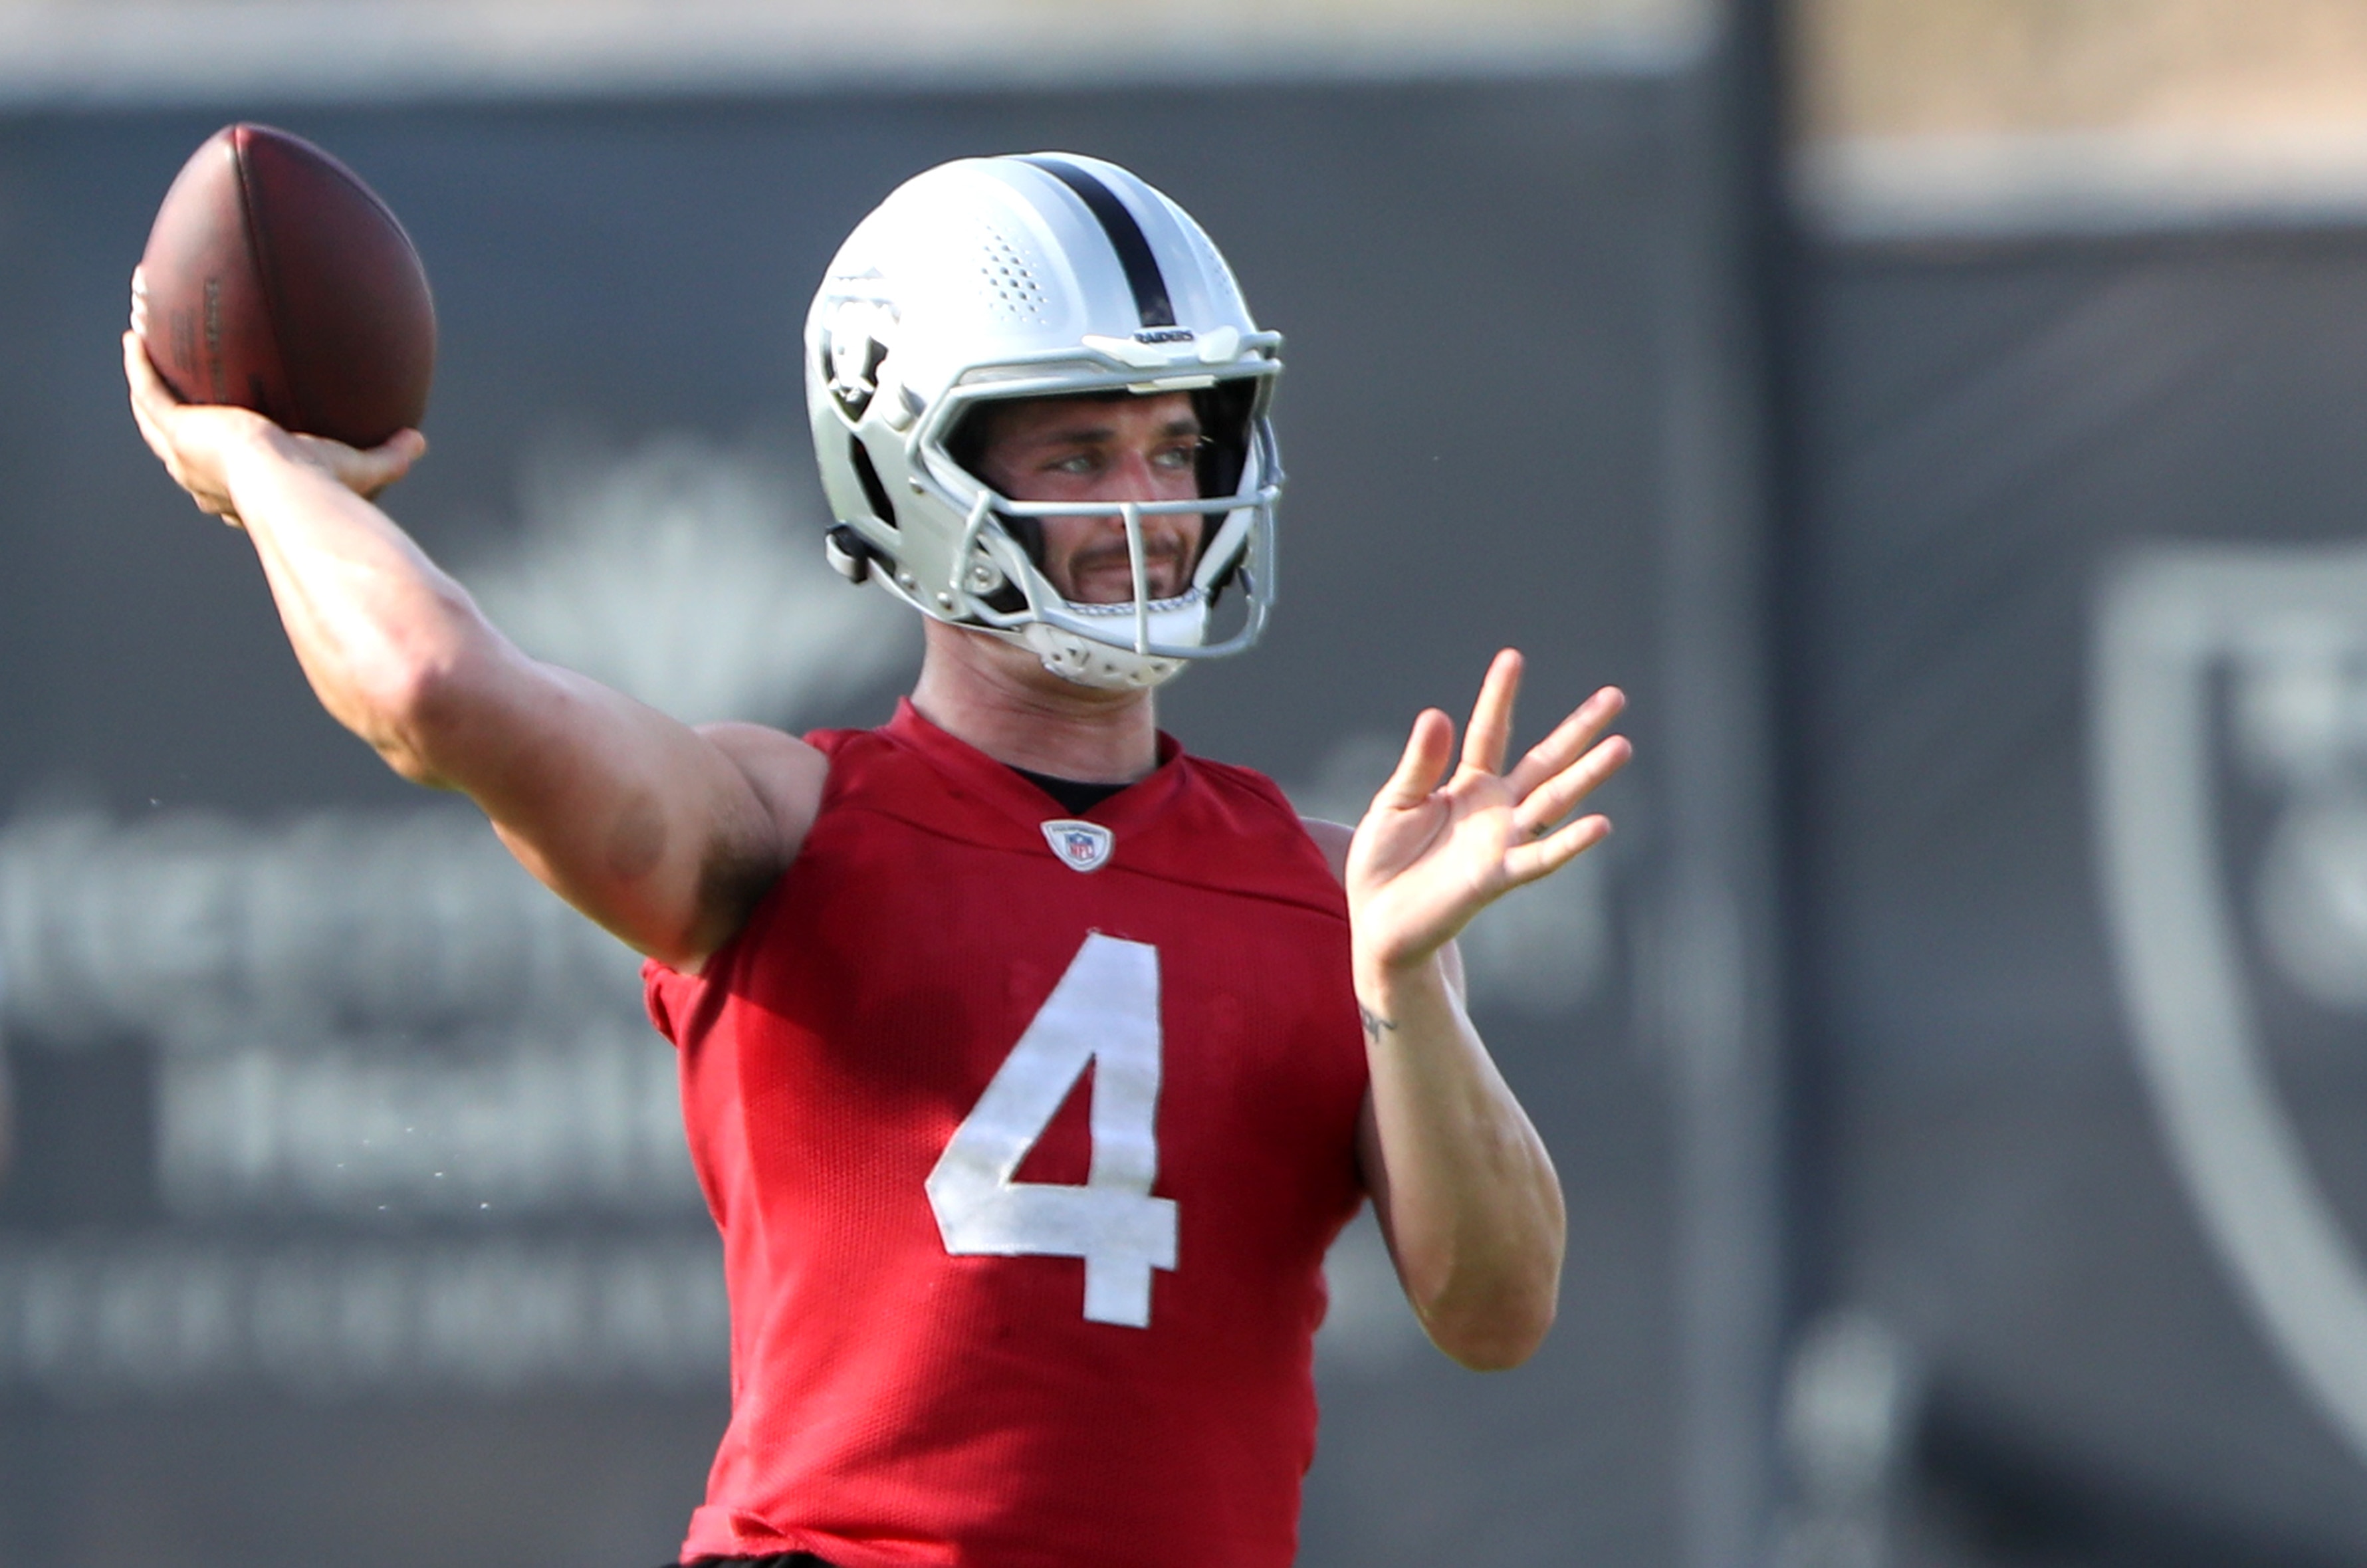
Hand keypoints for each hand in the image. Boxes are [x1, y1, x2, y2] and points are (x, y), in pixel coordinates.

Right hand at [122, 325, 423, 526]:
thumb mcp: (360, 471)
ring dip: (144, 380)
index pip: (221, 482)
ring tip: (140, 348)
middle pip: (174, 444)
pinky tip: (136, 337)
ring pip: (151, 414)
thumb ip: (389, 458)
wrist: (290, 491)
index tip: (222, 441)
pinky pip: (150, 391)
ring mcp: (184, 456)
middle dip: (166, 416)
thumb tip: (419, 441)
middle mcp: (204, 480)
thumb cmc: (326, 492)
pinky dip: (140, 365)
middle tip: (166, 388)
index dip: (217, 465)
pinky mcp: (177, 430)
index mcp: (240, 496)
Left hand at [1346, 650, 1629, 989]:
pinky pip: (1539, 858)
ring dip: (1587, 776)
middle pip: (1545, 761)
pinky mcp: (1497, 877)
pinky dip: (1570, 843)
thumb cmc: (1384, 861)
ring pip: (1553, 802)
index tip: (1513, 657)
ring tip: (1621, 746)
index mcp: (1468, 784)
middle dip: (1579, 730)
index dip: (1501, 695)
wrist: (1378, 922)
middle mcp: (1495, 809)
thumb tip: (1437, 713)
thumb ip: (1419, 764)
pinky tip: (1600, 823)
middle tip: (1615, 696)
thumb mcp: (1394, 803)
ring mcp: (1501, 841)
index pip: (1492, 731)